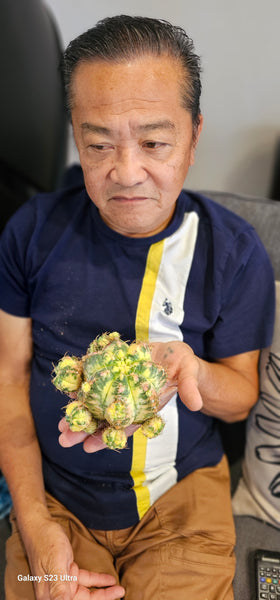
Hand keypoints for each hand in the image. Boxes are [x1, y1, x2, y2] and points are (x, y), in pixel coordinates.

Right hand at [23, 516, 124, 599]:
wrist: (39, 525)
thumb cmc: (45, 542)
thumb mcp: (55, 564)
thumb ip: (59, 586)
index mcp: (50, 595)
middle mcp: (56, 592)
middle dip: (102, 598)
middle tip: (120, 593)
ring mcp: (63, 582)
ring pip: (86, 592)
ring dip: (103, 591)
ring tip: (119, 589)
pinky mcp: (68, 572)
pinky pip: (85, 580)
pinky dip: (98, 580)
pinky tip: (110, 579)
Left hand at [58, 340, 202, 452]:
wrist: (174, 351)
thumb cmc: (184, 364)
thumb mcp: (190, 372)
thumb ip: (189, 387)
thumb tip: (196, 404)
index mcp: (145, 407)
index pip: (125, 426)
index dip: (108, 436)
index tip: (89, 447)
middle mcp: (129, 399)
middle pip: (104, 418)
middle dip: (85, 429)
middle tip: (64, 439)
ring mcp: (119, 385)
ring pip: (96, 402)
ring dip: (79, 412)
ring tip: (61, 425)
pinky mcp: (113, 368)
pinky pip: (94, 377)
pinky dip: (81, 384)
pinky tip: (66, 390)